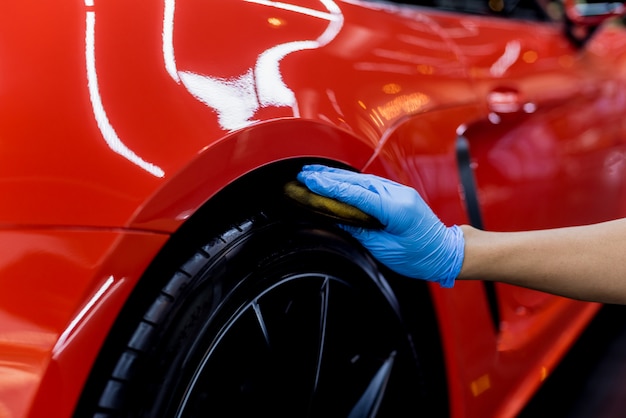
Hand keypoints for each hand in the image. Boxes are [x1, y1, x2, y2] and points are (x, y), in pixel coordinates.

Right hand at [297, 164, 463, 286]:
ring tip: (314, 174)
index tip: (310, 182)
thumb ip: (360, 231)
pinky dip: (350, 182)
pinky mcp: (397, 193)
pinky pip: (369, 183)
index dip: (329, 187)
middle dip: (328, 177)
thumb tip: (338, 219)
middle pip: (356, 181)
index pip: (355, 194)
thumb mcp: (385, 249)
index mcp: (396, 208)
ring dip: (337, 176)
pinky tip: (337, 179)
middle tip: (304, 174)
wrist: (446, 251)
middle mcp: (397, 194)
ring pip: (362, 180)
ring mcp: (399, 191)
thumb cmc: (420, 255)